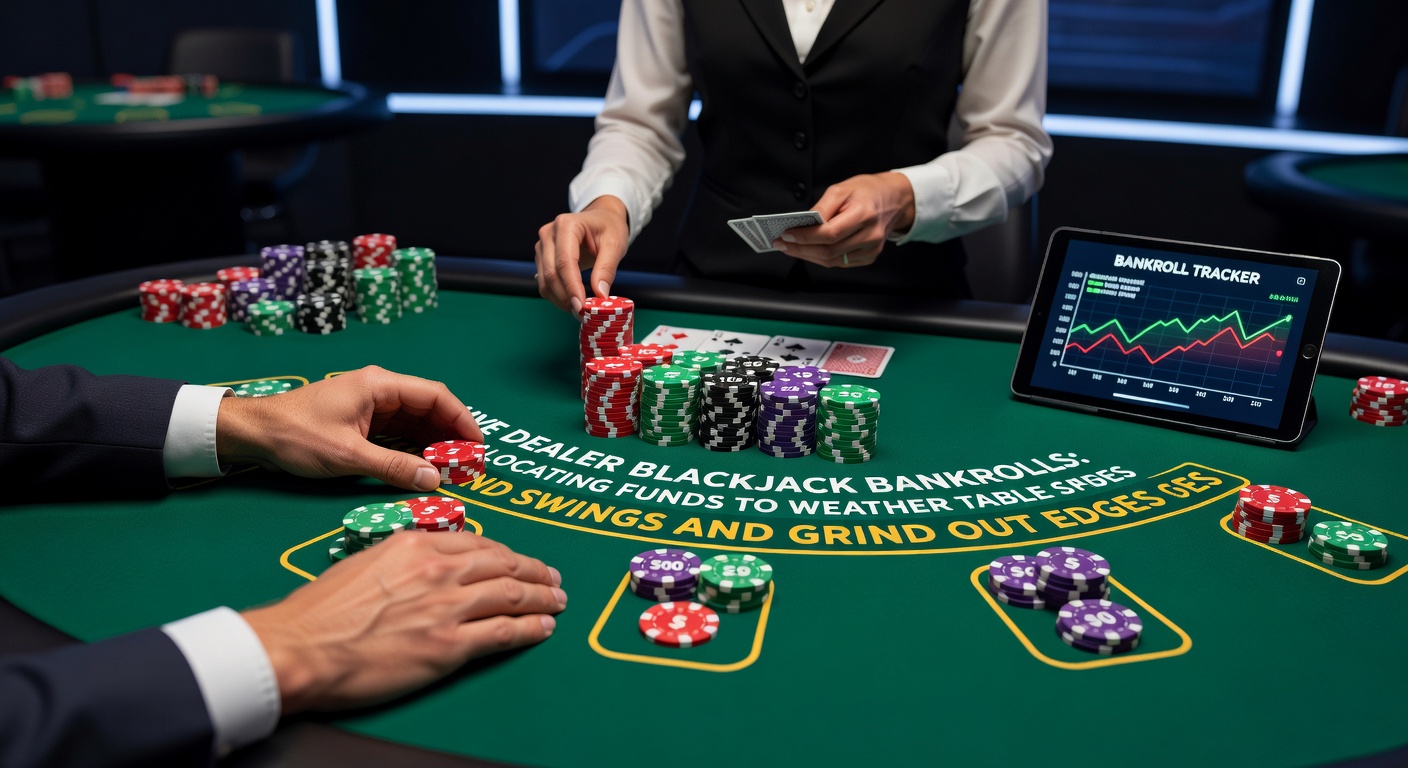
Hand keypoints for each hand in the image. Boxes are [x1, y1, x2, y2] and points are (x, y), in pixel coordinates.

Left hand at [215, 365, 480, 490]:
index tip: (478, 447)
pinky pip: (399, 431)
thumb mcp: (348, 456)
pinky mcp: (361, 420)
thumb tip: (434, 480)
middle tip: (469, 465)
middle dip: (452, 435)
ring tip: (451, 469)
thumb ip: (394, 467)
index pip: (436, 396)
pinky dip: (414, 447)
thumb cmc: (296, 436)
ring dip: (434, 443)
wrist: (252, 433)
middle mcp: (379, 389)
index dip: (462, 421)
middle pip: (429, 407)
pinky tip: (423, 466)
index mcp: (380, 385)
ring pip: (415, 420)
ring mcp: (370, 404)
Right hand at [242, 531, 564, 713]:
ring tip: (558, 601)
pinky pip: (505, 632)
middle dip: (534, 571)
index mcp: (416, 545)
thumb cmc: (321, 611)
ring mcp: (447, 607)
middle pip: (504, 565)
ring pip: (512, 594)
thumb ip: (401, 559)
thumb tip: (421, 564)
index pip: (478, 544)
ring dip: (543, 597)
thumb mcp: (365, 562)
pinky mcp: (449, 645)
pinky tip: (544, 627)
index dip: (506, 553)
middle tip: (553, 577)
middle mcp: (439, 570)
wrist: (302, 646)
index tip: (519, 559)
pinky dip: (531, 628)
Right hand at [534, 196, 630, 315]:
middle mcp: (548, 234)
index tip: (581, 306)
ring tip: (580, 310)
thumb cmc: (609, 228)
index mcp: (566, 225)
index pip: (564, 261)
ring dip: (560, 299)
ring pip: (544, 281)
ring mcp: (542, 246)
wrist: (601, 219)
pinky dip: (557, 296)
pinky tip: (572, 301)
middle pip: (551, 273)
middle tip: (583, 314)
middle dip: (566, 296)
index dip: (572, 286)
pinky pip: (544, 282)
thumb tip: (600, 294)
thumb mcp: (615, 244)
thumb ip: (607, 268)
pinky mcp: (542, 258)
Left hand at [772, 172, 915, 267]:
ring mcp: (871, 249)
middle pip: (828, 251)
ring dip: (808, 256)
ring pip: (832, 261)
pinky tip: (809, 251)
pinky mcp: (870, 256)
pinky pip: (840, 263)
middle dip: (800, 249)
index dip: (804, 237)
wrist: (894, 199)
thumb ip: (821, 207)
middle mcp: (870, 235)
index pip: (829, 233)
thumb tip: (802, 224)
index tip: (785, 235)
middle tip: (781, 244)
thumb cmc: (866, 191)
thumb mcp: (841, 189)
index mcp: (864, 214)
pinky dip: (822, 258)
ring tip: (790, 248)